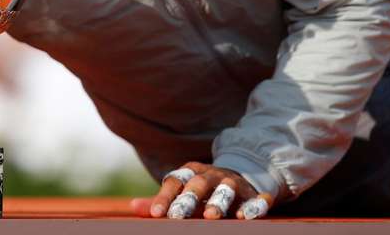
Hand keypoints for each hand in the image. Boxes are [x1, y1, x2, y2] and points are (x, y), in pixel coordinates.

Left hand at [130, 161, 272, 219]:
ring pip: (226, 189)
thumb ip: (161, 200)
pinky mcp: (252, 194)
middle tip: (178, 216)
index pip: (175, 181)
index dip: (164, 197)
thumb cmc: (202, 190)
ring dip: (219, 201)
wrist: (237, 176)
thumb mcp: (183, 191)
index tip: (156, 214)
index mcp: (191, 173)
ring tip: (212, 216)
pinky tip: (247, 216)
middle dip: (189, 199)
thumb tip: (133, 207)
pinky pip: (256, 199)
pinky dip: (253, 206)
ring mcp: (233, 183)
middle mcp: (211, 176)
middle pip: (198, 184)